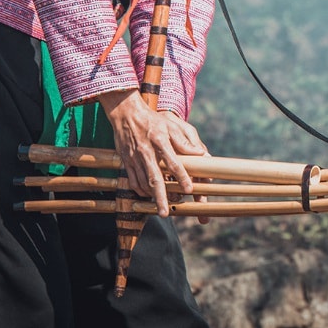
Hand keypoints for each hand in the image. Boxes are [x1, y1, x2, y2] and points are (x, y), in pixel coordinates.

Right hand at [98, 90, 208, 217]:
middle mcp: (146, 151)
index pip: (173, 162)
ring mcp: (134, 158)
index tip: (189, 189)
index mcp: (160, 140)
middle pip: (154, 179)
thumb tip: (201, 154)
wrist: (126, 113)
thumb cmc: (153, 120)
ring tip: (160, 208)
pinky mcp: (125, 161)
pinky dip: (140, 191)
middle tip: (166, 213)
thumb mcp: (171, 126)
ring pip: (142, 183)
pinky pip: (132, 181)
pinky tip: (148, 196)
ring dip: (151, 197)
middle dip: (160, 198)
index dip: (182, 177)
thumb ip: (185, 142)